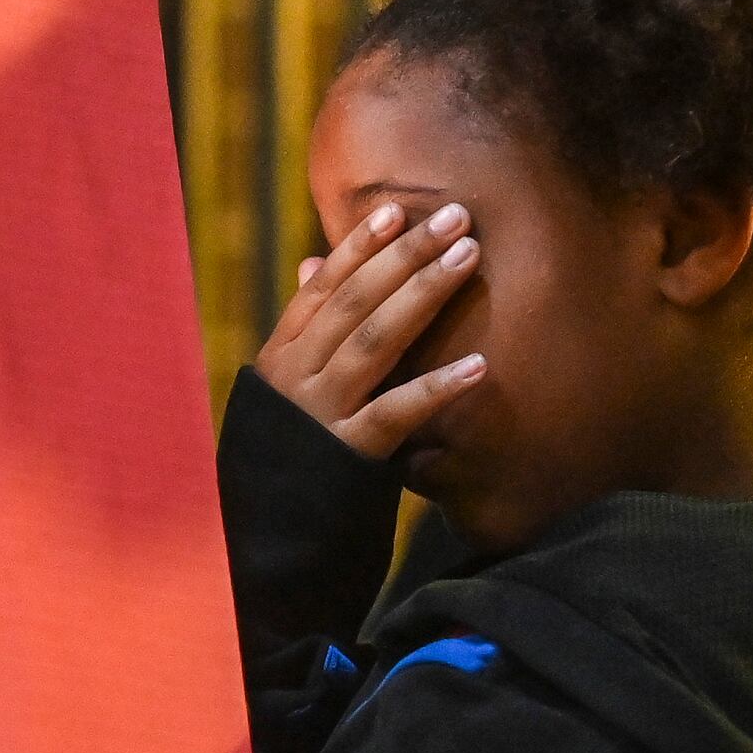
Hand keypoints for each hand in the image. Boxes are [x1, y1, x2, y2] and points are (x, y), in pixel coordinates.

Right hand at [253, 200, 485, 460]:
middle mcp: (294, 378)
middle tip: (457, 217)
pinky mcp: (347, 455)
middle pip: (354, 303)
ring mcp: (319, 415)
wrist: (272, 544)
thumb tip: (311, 264)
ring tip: (469, 257)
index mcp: (279, 357)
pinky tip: (480, 366)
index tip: (397, 208)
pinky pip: (396, 414)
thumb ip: (303, 331)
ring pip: (373, 342)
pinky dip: (437, 389)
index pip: (321, 289)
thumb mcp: (284, 391)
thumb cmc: (290, 460)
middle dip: (406, 254)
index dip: (359, 247)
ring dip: (424, 294)